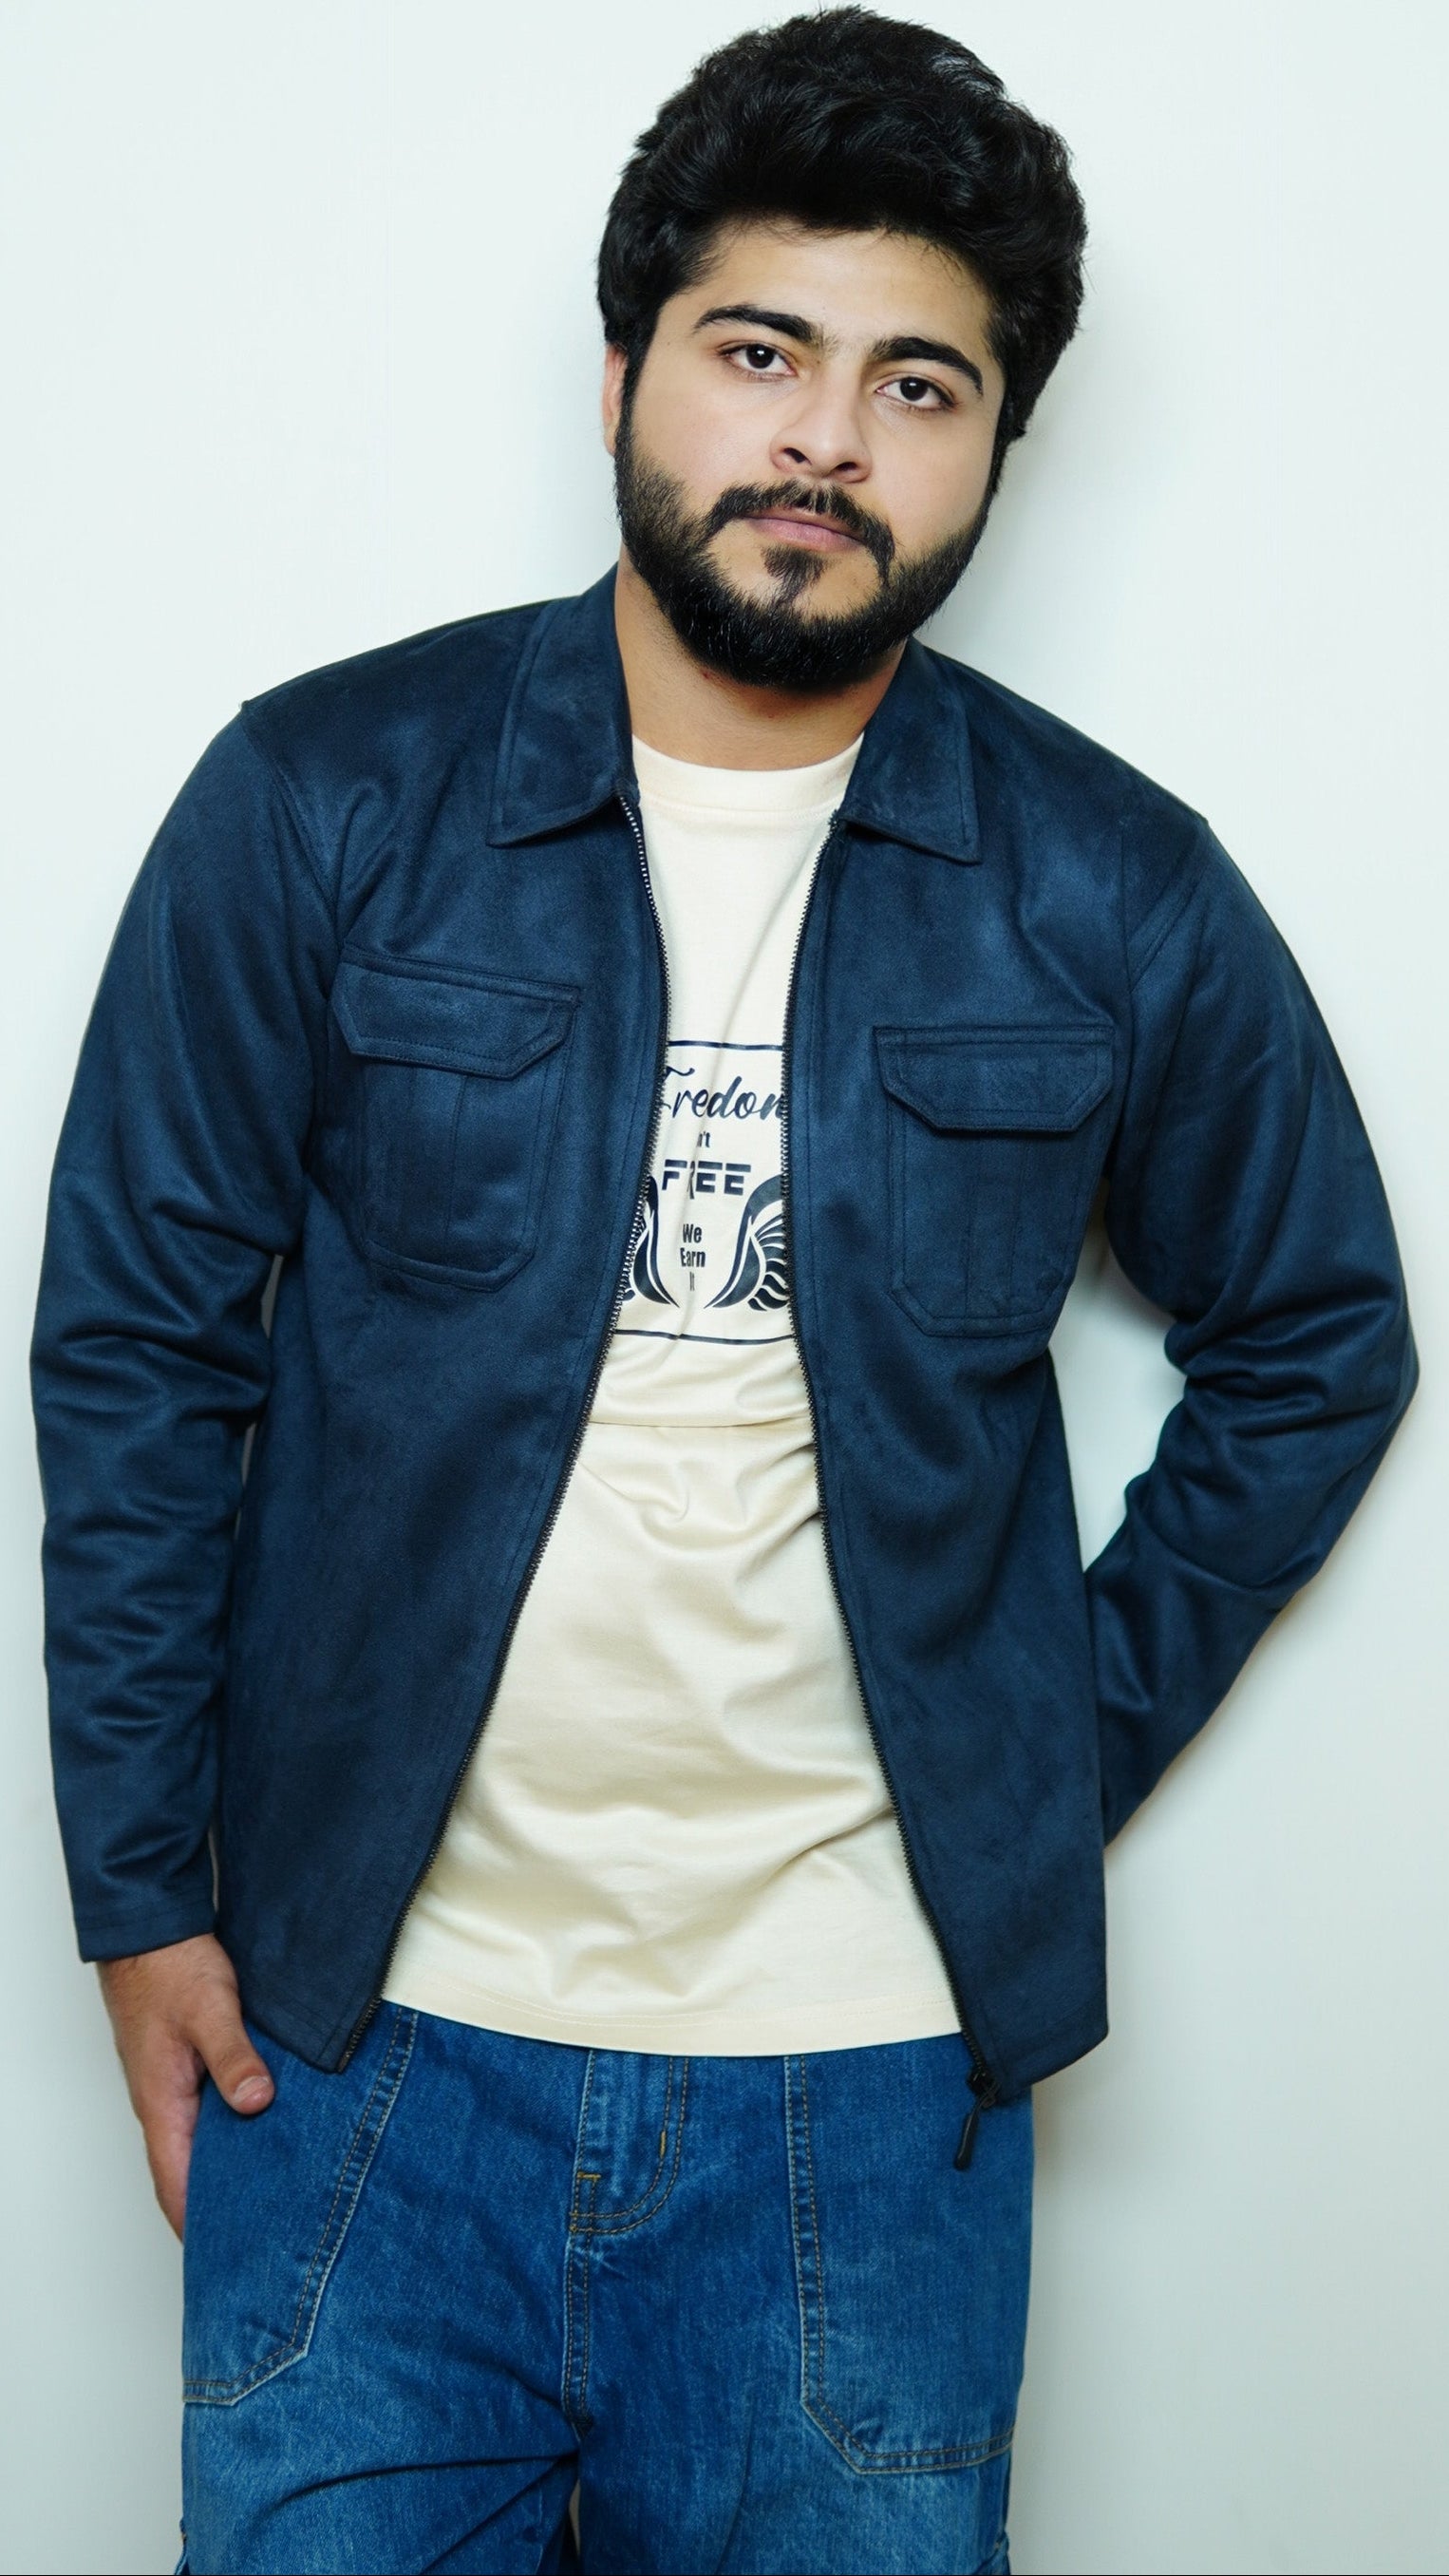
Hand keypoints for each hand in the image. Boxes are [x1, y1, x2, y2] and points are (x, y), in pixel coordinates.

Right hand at [97, 1932, 273, 2236]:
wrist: (150, 1930)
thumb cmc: (171, 1969)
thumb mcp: (211, 2011)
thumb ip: (233, 2058)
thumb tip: (256, 2104)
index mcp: (161, 2103)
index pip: (174, 2183)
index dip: (198, 2225)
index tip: (227, 2258)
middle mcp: (163, 2103)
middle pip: (186, 2172)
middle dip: (218, 2207)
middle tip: (261, 2234)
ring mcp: (172, 2086)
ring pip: (199, 2142)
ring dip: (228, 2167)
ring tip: (272, 2192)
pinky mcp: (184, 2067)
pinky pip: (206, 2113)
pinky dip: (231, 2131)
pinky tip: (265, 2129)